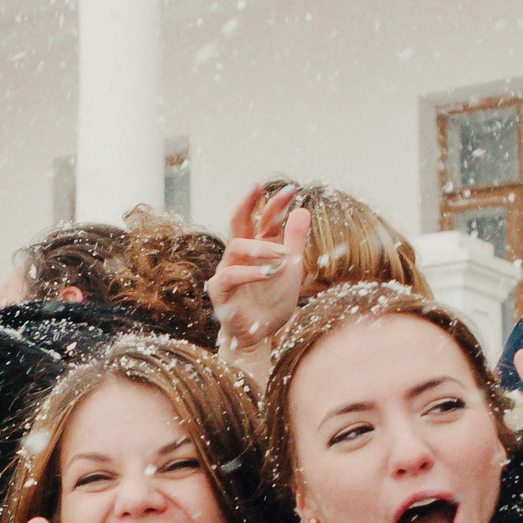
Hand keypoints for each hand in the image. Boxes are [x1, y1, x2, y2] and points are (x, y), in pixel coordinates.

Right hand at [209, 186, 311, 348]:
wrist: (261, 335)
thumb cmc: (273, 302)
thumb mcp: (291, 269)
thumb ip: (295, 240)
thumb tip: (302, 209)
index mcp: (257, 248)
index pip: (263, 220)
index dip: (274, 204)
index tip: (291, 190)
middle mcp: (239, 255)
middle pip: (237, 222)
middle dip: (246, 203)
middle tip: (258, 187)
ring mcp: (226, 271)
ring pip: (236, 247)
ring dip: (261, 248)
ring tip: (284, 255)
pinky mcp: (220, 290)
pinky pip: (229, 275)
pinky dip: (249, 273)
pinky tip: (269, 274)